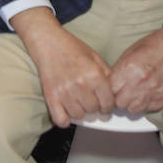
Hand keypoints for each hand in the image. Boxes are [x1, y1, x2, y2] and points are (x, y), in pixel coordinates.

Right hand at [11, 7, 113, 126]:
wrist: (48, 42)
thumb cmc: (71, 48)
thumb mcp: (95, 57)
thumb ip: (107, 75)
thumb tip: (115, 93)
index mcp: (95, 75)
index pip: (108, 103)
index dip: (108, 106)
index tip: (104, 105)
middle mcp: (81, 85)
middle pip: (93, 110)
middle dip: (93, 107)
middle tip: (89, 100)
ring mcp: (65, 92)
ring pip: (79, 116)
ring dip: (80, 112)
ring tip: (77, 102)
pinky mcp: (51, 97)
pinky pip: (61, 120)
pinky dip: (65, 119)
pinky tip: (66, 111)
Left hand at [109, 25, 162, 113]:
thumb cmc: (153, 45)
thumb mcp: (129, 52)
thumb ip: (118, 70)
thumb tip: (110, 83)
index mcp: (129, 69)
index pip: (110, 90)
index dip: (110, 89)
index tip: (112, 87)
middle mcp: (141, 82)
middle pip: (120, 103)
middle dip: (119, 97)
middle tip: (122, 90)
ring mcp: (153, 92)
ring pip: (132, 110)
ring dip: (131, 103)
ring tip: (134, 93)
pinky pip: (147, 109)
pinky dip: (145, 103)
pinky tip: (146, 92)